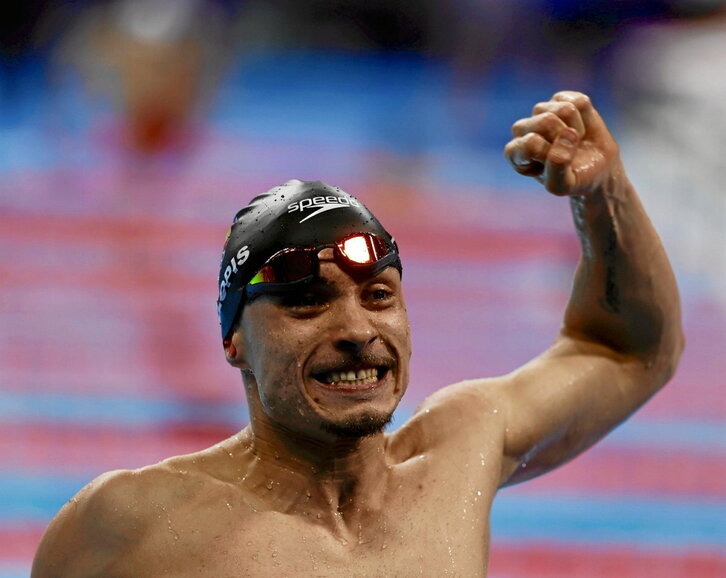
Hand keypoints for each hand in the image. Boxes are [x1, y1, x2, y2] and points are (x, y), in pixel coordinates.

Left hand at [504, 91, 620, 195]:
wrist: (595, 169)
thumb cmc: (573, 179)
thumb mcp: (562, 185)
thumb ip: (557, 167)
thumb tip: (567, 135)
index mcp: (515, 153)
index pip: (531, 143)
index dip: (551, 153)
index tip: (556, 165)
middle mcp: (522, 130)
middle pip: (547, 121)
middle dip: (566, 138)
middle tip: (570, 151)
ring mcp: (540, 112)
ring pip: (565, 110)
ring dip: (578, 129)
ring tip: (575, 141)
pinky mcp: (560, 99)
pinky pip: (579, 101)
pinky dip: (587, 117)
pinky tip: (580, 127)